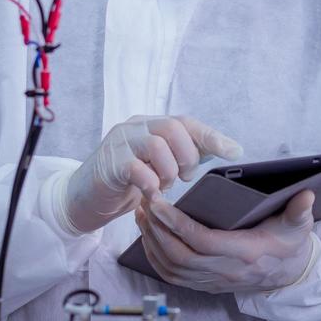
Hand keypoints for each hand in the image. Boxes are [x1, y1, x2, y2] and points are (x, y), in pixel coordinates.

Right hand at [54, 115, 242, 233]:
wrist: (85, 198)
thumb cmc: (128, 181)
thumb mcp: (159, 165)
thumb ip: (184, 155)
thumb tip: (226, 149)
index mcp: (151, 124)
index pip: (186, 122)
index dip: (212, 136)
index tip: (236, 152)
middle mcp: (135, 126)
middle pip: (173, 128)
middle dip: (188, 156)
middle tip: (185, 177)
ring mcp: (119, 143)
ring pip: (156, 145)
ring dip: (169, 170)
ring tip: (164, 185)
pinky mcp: (108, 164)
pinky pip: (137, 169)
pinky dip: (151, 184)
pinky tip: (151, 194)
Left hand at [135, 189, 316, 292]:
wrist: (289, 274)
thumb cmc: (289, 245)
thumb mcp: (298, 226)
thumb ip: (300, 211)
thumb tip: (307, 195)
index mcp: (245, 254)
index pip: (202, 241)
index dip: (177, 224)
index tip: (159, 204)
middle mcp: (226, 272)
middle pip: (179, 256)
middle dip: (156, 230)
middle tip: (144, 203)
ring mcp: (213, 281)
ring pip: (172, 268)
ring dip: (151, 242)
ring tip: (142, 215)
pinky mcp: (205, 285)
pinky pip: (172, 276)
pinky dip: (155, 257)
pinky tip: (148, 237)